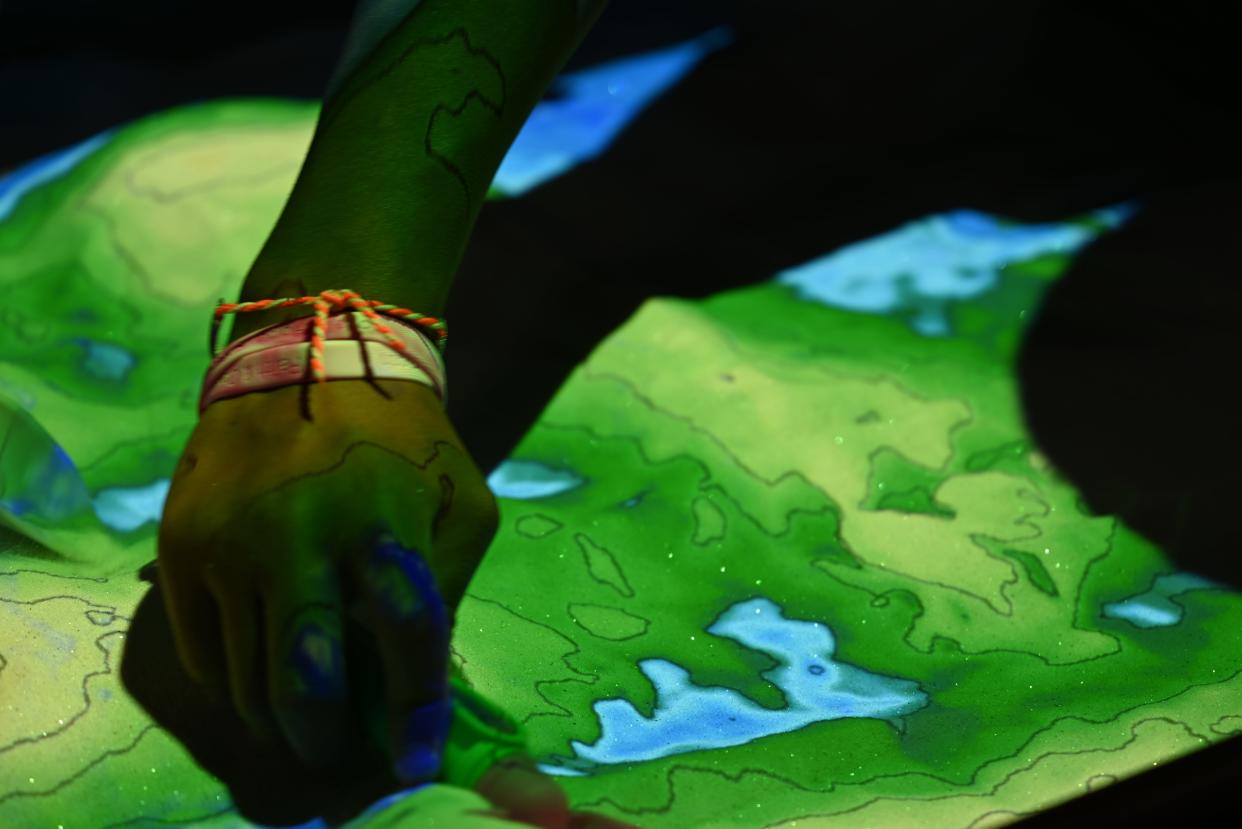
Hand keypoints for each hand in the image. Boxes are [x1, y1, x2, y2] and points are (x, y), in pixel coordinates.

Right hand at [156, 377, 499, 782]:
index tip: (416, 760)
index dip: (414, 709)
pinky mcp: (180, 548)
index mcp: (383, 521)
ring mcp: (229, 545)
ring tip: (308, 715)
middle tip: (340, 750)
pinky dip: (236, 683)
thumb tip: (417, 683)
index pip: (406, 634)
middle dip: (326, 739)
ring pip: (248, 682)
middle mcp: (298, 536)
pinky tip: (264, 667)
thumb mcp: (460, 499)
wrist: (307, 358)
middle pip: (304, 681)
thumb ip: (445, 586)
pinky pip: (202, 656)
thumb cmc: (404, 440)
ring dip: (281, 719)